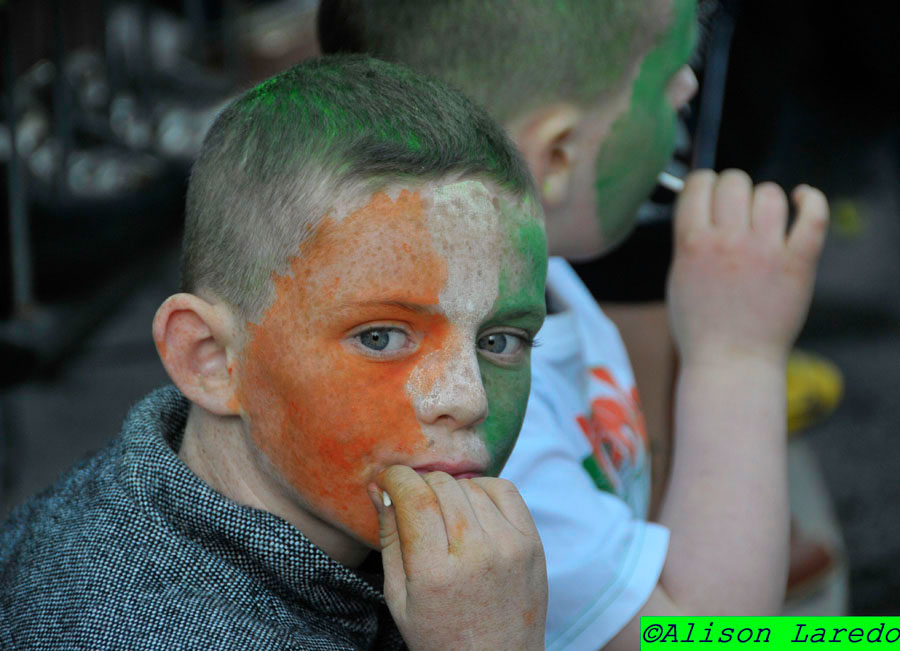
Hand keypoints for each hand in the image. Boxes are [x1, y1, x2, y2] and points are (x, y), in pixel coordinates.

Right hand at [370, 466, 546, 650]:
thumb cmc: (440, 635)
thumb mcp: (399, 597)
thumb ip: (389, 538)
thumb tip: (380, 489)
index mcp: (435, 572)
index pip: (415, 498)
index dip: (396, 478)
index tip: (388, 480)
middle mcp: (477, 554)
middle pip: (442, 485)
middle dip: (420, 485)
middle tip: (413, 502)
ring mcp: (509, 545)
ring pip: (471, 485)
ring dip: (450, 490)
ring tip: (443, 515)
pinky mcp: (532, 542)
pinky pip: (504, 490)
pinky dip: (483, 490)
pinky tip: (472, 510)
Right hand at [667, 169, 828, 365]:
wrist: (731, 362)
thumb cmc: (700, 326)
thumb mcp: (678, 277)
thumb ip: (689, 240)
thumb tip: (704, 207)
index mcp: (692, 244)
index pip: (698, 184)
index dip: (703, 183)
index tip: (708, 193)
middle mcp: (728, 242)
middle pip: (734, 182)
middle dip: (732, 189)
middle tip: (735, 209)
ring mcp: (765, 252)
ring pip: (769, 194)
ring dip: (765, 198)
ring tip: (763, 217)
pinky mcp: (797, 264)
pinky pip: (812, 217)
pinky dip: (811, 200)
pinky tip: (802, 198)